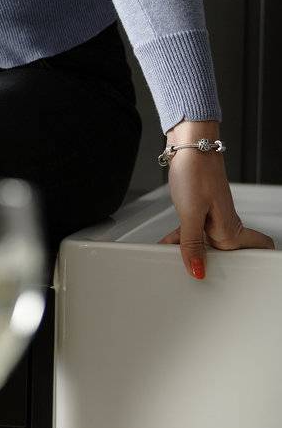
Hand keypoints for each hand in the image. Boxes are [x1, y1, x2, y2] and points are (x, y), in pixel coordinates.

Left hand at [157, 150, 274, 278]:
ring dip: (192, 249)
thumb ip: (192, 244)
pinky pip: (196, 230)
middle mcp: (226, 224)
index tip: (242, 280)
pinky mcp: (202, 209)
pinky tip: (168, 241)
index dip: (254, 265)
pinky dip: (183, 237)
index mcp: (230, 230)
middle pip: (227, 253)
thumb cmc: (195, 172)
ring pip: (208, 242)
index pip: (258, 249)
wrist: (187, 147)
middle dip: (211, 263)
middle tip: (194, 271)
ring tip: (173, 256)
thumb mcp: (190, 214)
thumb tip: (197, 269)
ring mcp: (214, 217)